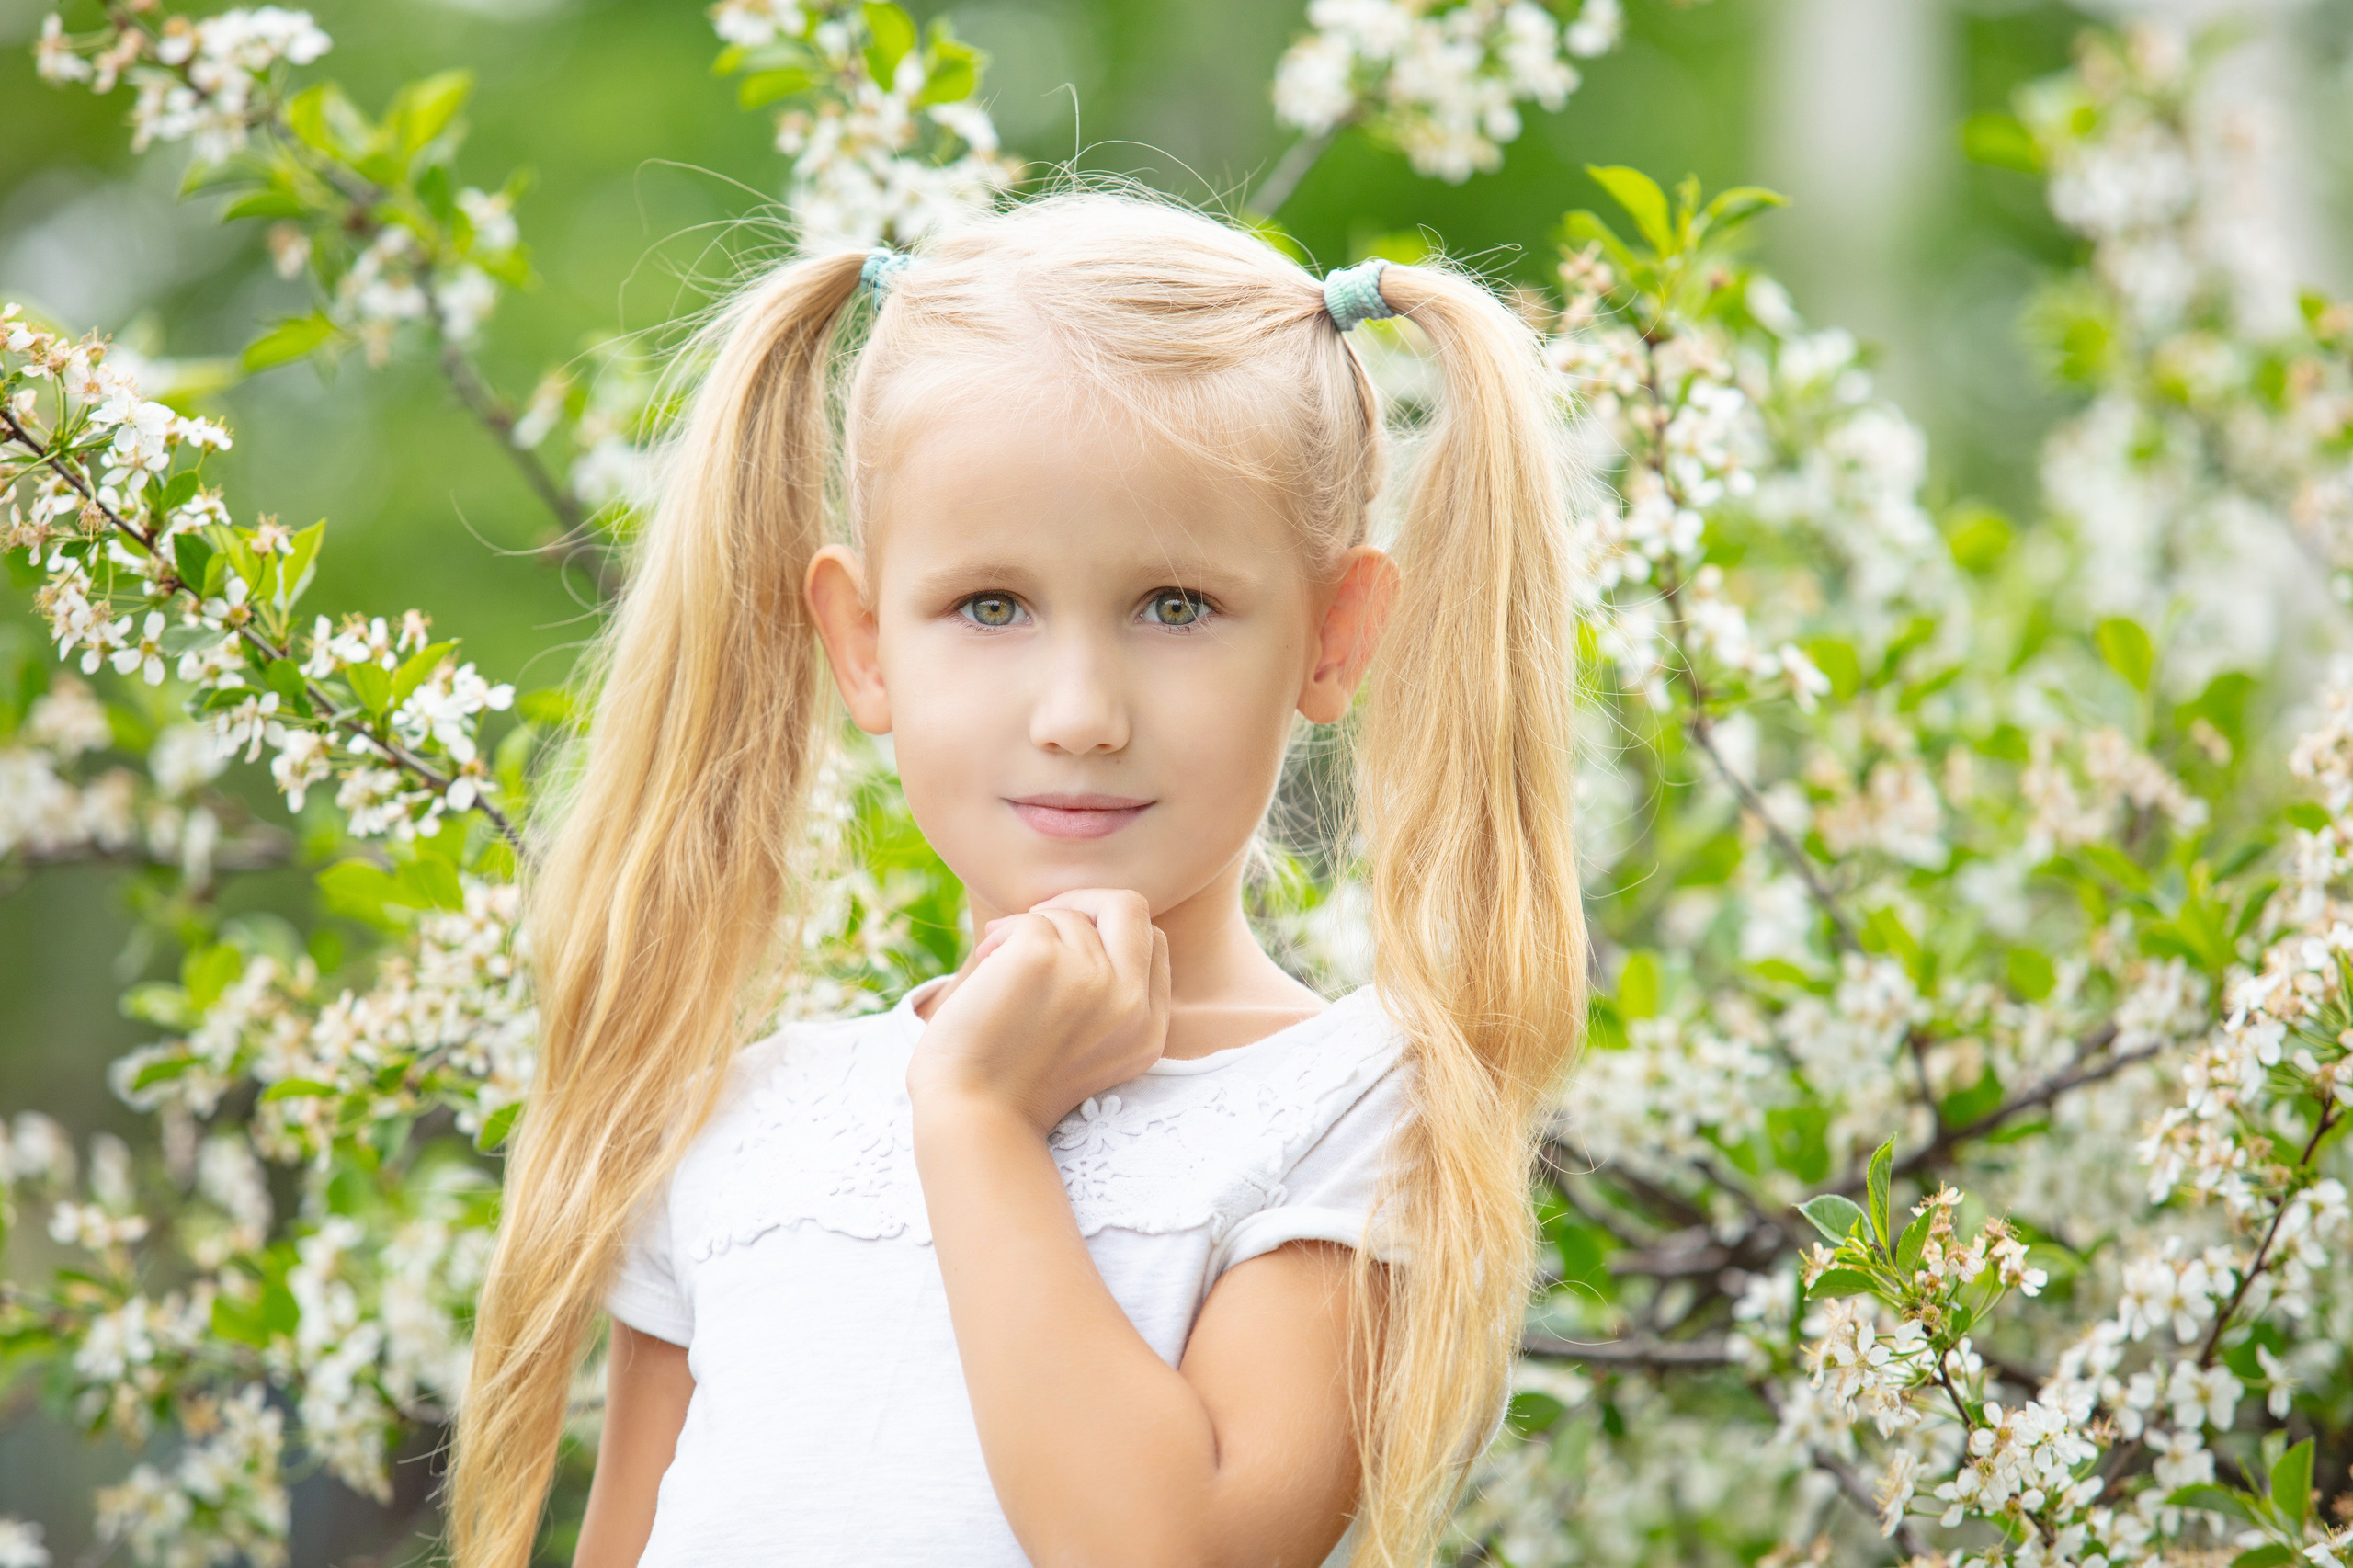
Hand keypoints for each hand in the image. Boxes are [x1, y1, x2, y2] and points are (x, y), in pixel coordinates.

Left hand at [908, 888, 1170, 1136]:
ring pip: (1067, 916)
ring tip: (996, 972)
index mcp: (1148, 1030)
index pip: (1153, 943)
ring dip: (1025, 931)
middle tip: (1039, 923)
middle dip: (1082, 902)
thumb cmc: (1013, 1083)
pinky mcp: (1045, 959)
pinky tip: (984, 968)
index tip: (1068, 946)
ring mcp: (1093, 980)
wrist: (971, 1118)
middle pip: (1131, 907)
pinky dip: (1000, 935)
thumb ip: (1107, 993)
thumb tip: (1082, 917)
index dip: (1108, 931)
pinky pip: (1029, 921)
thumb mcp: (1088, 1047)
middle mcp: (1131, 1004)